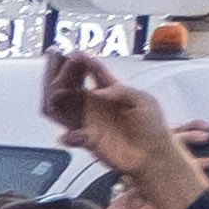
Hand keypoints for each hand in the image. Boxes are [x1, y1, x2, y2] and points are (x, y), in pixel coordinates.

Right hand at [39, 46, 194, 203]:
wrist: (154, 154)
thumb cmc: (153, 128)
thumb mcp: (144, 100)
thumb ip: (122, 91)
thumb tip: (99, 92)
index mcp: (110, 92)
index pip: (91, 73)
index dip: (83, 62)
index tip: (76, 54)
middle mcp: (95, 105)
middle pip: (69, 86)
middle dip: (61, 73)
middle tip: (59, 66)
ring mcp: (88, 122)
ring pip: (60, 107)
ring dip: (54, 97)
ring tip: (56, 90)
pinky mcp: (86, 140)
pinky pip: (68, 136)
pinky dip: (68, 136)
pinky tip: (74, 134)